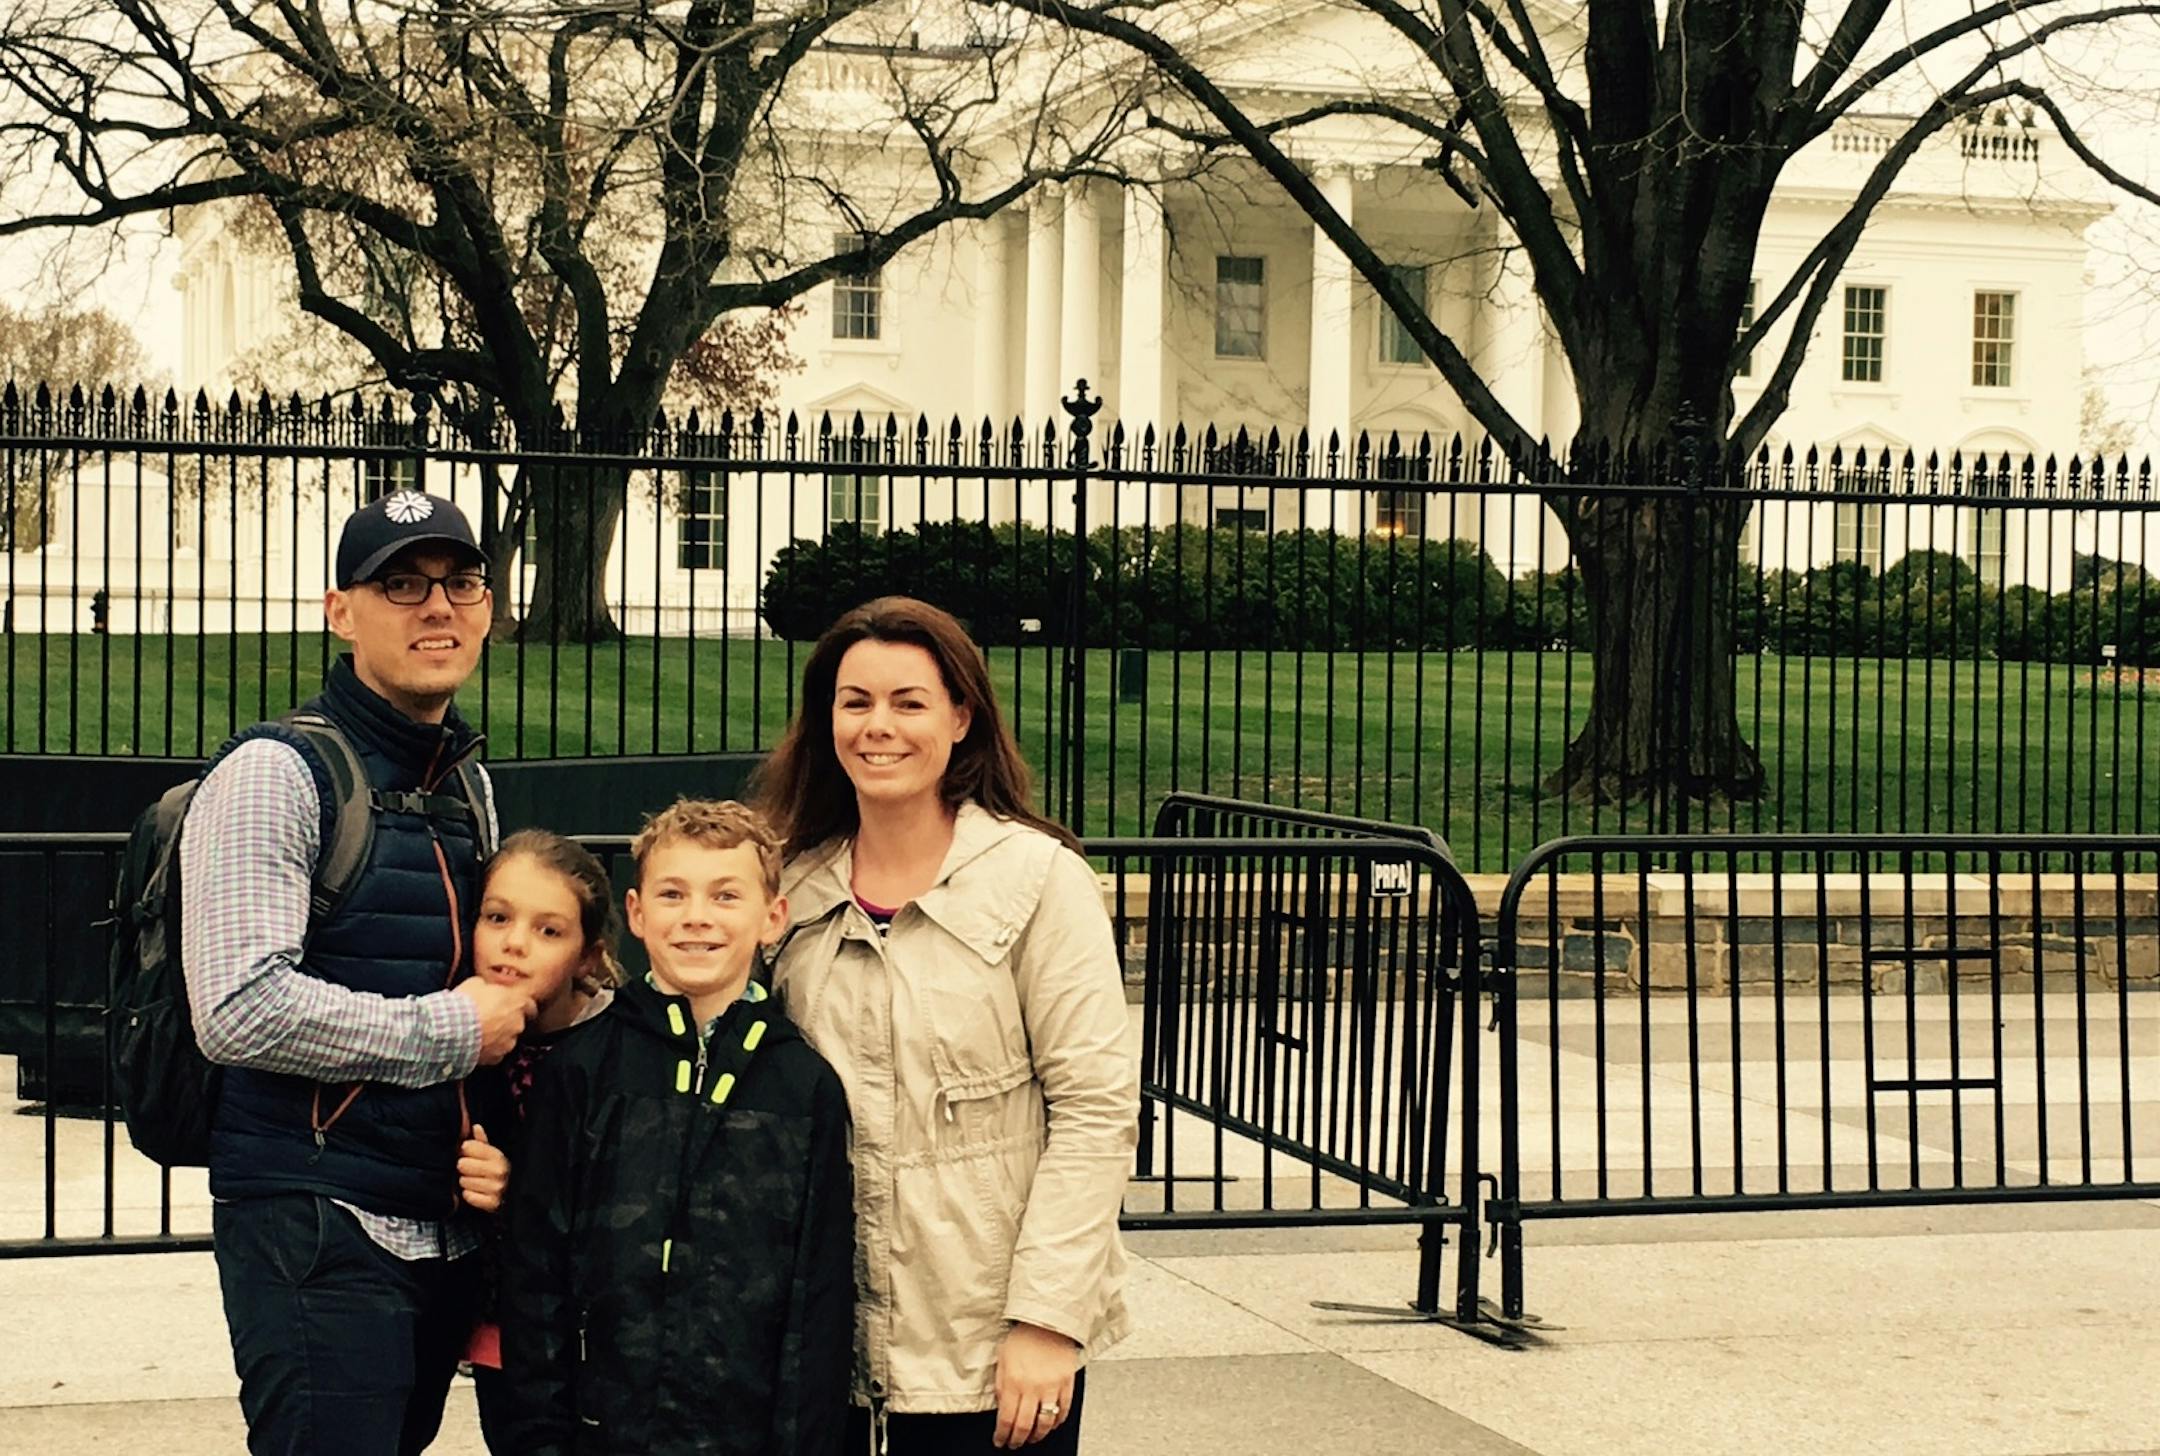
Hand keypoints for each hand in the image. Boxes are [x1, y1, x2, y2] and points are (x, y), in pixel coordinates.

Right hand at [456, 977, 534, 1064]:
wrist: (453, 1029)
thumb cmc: (466, 1004)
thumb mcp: (475, 983)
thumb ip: (487, 986)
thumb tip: (485, 987)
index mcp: (517, 1002)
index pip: (530, 1005)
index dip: (520, 1005)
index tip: (514, 1006)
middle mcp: (518, 1023)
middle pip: (517, 1022)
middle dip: (506, 1021)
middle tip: (488, 1018)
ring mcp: (509, 1042)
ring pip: (507, 1039)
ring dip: (497, 1036)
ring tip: (478, 1033)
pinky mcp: (497, 1057)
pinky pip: (495, 1052)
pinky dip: (488, 1049)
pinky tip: (474, 1044)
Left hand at [458, 1123, 509, 1212]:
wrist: (514, 1197)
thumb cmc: (500, 1173)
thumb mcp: (494, 1155)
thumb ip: (482, 1142)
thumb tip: (475, 1127)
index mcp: (498, 1156)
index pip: (468, 1147)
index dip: (465, 1150)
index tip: (469, 1154)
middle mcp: (498, 1171)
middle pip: (462, 1164)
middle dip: (464, 1168)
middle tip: (471, 1170)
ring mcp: (495, 1188)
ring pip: (463, 1181)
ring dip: (467, 1183)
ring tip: (476, 1182)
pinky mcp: (492, 1203)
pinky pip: (468, 1196)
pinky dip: (470, 1195)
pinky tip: (478, 1192)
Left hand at [992, 1322, 1077, 1448]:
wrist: (1048, 1321)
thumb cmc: (1024, 1336)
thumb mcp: (1003, 1359)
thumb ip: (1001, 1385)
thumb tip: (1000, 1408)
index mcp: (1013, 1380)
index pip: (1006, 1419)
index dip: (1002, 1435)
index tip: (1000, 1440)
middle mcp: (1032, 1386)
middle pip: (1024, 1426)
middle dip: (1017, 1440)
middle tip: (1014, 1444)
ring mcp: (1052, 1386)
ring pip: (1045, 1423)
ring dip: (1037, 1435)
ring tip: (1032, 1438)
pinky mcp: (1067, 1383)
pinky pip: (1063, 1411)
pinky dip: (1057, 1422)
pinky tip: (1051, 1424)